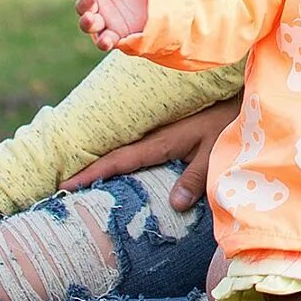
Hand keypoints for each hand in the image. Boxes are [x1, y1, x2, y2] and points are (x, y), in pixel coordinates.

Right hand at [62, 97, 239, 211]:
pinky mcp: (168, 135)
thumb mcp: (215, 152)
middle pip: (112, 156)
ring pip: (122, 153)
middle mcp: (154, 137)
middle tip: (56, 189)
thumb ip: (196, 177)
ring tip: (74, 186)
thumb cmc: (230, 123)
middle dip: (85, 171)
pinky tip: (113, 175)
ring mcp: (159, 134)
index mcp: (161, 141)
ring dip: (100, 167)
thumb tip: (173, 205)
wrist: (243, 96)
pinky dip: (119, 162)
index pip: (119, 160)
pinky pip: (137, 153)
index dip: (92, 173)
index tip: (65, 186)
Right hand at [72, 0, 148, 50]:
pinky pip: (105, 40)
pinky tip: (107, 40)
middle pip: (81, 7)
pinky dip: (104, 41)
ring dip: (88, 23)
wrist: (157, 0)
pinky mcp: (115, 35)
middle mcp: (96, 5)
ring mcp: (104, 21)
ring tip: (93, 19)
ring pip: (89, 25)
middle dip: (84, 4)